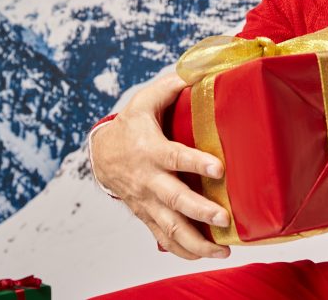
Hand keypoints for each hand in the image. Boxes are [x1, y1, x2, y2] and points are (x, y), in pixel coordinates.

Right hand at [90, 72, 231, 259]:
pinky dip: (183, 251)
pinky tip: (206, 256)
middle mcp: (149, 181)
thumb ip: (172, 86)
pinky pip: (164, 238)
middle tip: (225, 218)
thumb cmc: (132, 125)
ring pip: (170, 228)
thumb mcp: (146, 100)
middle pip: (174, 200)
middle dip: (200, 211)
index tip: (219, 169)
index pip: (175, 158)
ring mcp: (147, 202)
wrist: (102, 154)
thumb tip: (199, 70)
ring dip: (196, 242)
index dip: (196, 163)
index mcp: (150, 150)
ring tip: (222, 250)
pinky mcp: (148, 215)